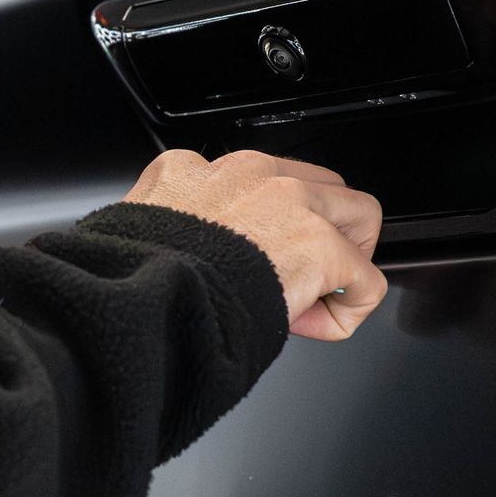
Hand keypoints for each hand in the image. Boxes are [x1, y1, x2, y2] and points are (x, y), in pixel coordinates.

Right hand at [122, 148, 386, 341]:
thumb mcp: (134, 232)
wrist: (143, 301)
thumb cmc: (130, 279)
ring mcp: (292, 203)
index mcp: (193, 170)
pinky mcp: (320, 245)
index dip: (260, 226)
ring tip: (314, 296)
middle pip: (319, 186)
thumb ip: (166, 227)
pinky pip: (365, 281)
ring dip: (345, 260)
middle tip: (292, 275)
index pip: (255, 181)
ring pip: (360, 217)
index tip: (243, 262)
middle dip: (318, 230)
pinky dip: (345, 312)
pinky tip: (309, 326)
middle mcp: (250, 173)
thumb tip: (179, 256)